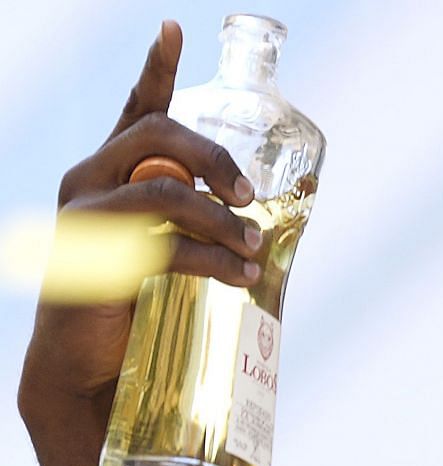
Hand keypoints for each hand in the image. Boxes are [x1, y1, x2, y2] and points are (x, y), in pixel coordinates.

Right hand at [17, 22, 259, 422]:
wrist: (87, 367)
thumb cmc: (134, 309)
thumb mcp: (167, 253)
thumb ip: (198, 226)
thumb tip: (267, 224)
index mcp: (109, 172)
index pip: (136, 109)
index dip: (156, 68)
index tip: (176, 29)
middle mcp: (91, 180)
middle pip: (158, 136)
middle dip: (214, 157)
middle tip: (249, 195)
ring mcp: (88, 217)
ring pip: (164, 190)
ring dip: (222, 218)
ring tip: (255, 248)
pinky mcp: (97, 260)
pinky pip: (165, 245)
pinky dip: (215, 259)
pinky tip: (242, 275)